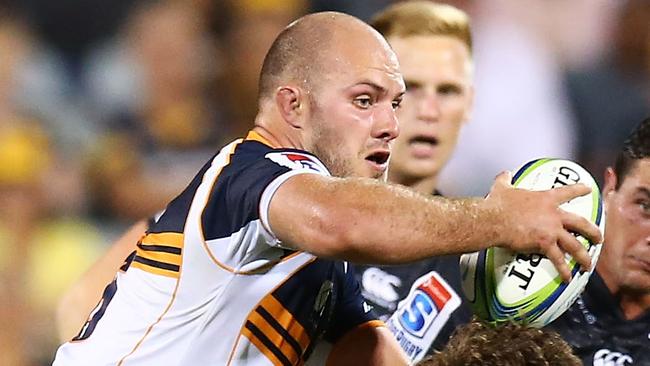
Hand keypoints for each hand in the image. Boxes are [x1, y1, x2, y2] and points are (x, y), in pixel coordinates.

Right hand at [485, 171, 602, 281]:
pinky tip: (567, 277)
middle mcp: (553, 214)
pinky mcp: (544, 244)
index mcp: (545, 199)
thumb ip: (506, 180)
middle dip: (593, 232)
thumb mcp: (502, 187)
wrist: (494, 219)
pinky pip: (558, 259)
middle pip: (581, 223)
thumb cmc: (498, 204)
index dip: (579, 190)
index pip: (567, 192)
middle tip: (598, 238)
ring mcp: (551, 230)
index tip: (588, 190)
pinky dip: (564, 270)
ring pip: (575, 245)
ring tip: (588, 264)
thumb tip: (504, 174)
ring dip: (584, 255)